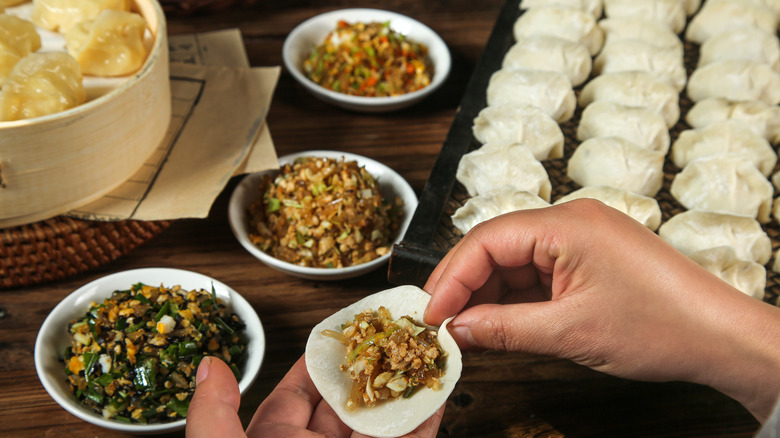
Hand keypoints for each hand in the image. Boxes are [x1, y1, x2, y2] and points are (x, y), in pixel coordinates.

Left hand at [186, 355, 443, 437]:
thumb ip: (214, 415)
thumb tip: (210, 364)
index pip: (297, 395)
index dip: (318, 362)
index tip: (339, 332)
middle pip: (346, 404)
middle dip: (367, 368)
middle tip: (388, 331)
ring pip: (383, 422)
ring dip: (402, 387)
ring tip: (419, 349)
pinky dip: (425, 418)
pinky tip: (437, 389)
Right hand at [424, 199, 779, 421]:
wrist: (720, 337)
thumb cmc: (661, 325)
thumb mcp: (570, 332)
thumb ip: (504, 329)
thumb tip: (457, 329)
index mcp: (566, 224)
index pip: (486, 239)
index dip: (451, 277)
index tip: (431, 313)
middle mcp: (570, 222)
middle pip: (496, 248)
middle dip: (466, 287)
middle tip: (443, 326)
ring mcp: (579, 240)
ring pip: (514, 263)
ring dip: (489, 297)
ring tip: (468, 332)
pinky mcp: (587, 260)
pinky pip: (537, 274)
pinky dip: (515, 300)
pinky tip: (499, 324)